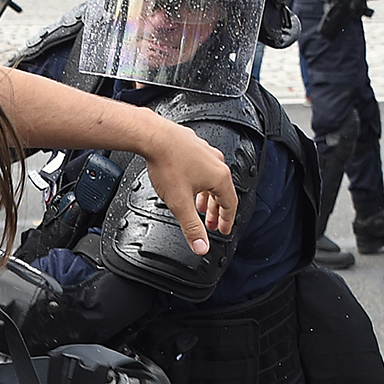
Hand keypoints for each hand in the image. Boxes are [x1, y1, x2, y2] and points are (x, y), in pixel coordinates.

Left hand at [140, 120, 236, 254]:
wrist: (152, 136)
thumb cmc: (167, 164)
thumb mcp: (180, 203)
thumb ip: (191, 227)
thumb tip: (201, 246)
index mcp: (219, 177)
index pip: (231, 204)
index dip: (227, 221)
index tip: (223, 229)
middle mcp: (216, 162)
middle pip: (222, 192)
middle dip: (215, 211)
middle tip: (209, 224)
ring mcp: (205, 152)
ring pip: (211, 178)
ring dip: (206, 196)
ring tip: (198, 207)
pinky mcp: (193, 145)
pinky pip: (201, 167)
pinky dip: (198, 181)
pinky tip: (187, 184)